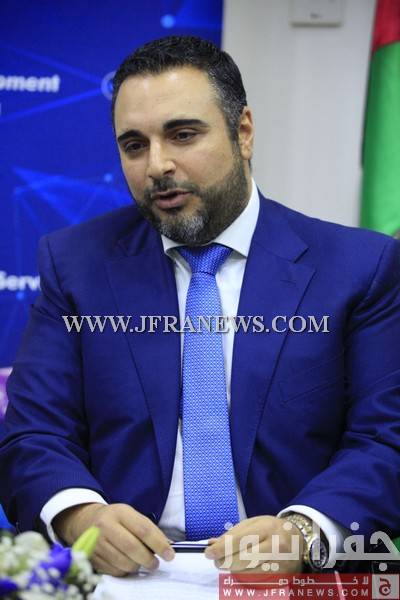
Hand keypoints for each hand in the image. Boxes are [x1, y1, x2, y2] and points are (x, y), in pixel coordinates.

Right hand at [53, 502, 174, 575]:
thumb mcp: (130, 515)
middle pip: (133, 547)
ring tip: (142, 563)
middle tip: (155, 563)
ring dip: (138, 566)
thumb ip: (148, 529)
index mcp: (120, 512)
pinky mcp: (92, 557)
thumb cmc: (114, 519)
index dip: (159, 543)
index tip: (170, 554)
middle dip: (148, 559)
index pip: (143, 529)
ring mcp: (97, 543)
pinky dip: (125, 571)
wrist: (85, 521)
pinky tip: (127, 564)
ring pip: (124, 562)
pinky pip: (114, 571)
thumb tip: (167, 545)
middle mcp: (106, 526)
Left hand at [204, 516, 303, 572]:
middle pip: (241, 560)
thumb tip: (213, 544)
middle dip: (224, 561)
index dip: (221, 548)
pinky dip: (244, 576)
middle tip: (216, 560)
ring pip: (246, 574)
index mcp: (267, 528)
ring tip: (231, 562)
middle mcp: (275, 546)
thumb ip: (233, 533)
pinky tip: (244, 569)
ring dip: (233, 570)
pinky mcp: (280, 578)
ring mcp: (279, 564)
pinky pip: (255, 582)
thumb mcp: (254, 523)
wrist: (299, 540)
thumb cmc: (272, 529)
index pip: (239, 541)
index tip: (208, 552)